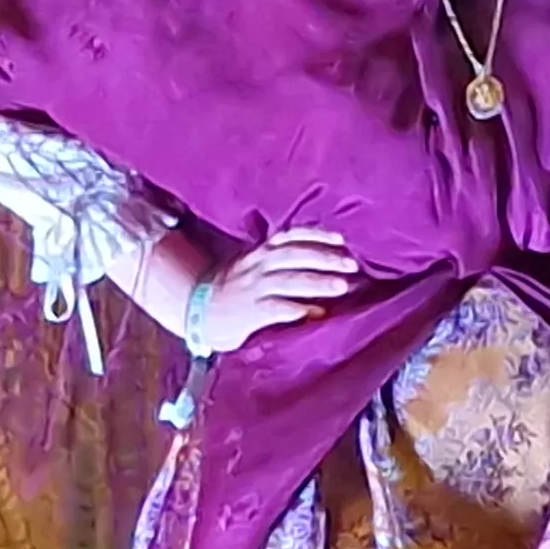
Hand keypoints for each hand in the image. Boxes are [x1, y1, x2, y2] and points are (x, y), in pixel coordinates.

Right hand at [190, 228, 355, 353]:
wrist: (197, 312)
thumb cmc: (232, 290)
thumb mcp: (251, 267)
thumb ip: (279, 262)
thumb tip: (321, 264)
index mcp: (260, 252)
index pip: (291, 236)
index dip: (317, 235)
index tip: (341, 239)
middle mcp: (258, 265)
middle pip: (296, 255)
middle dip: (326, 258)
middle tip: (352, 265)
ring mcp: (253, 288)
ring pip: (291, 280)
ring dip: (318, 282)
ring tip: (342, 286)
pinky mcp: (250, 312)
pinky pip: (278, 308)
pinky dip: (299, 309)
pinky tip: (318, 313)